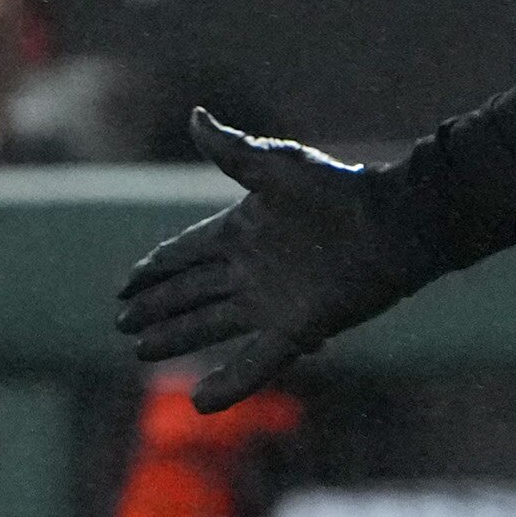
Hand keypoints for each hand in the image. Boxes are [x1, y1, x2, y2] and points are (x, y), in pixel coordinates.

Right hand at [117, 109, 442, 410]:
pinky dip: (229, 383)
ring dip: (175, 338)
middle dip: (155, 308)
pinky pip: (255, 363)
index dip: (155, 268)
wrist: (393, 223)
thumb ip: (230, 150)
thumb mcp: (277, 165)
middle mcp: (250, 269)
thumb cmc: (338, 189)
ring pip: (209, 325)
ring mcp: (270, 302)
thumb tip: (195, 115)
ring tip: (140, 351)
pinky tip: (200, 401)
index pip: (184, 252)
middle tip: (122, 325)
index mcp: (241, 230)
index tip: (126, 285)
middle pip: (190, 293)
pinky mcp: (296, 329)